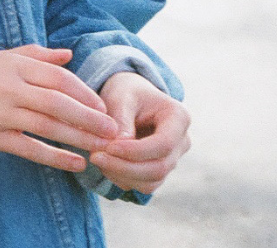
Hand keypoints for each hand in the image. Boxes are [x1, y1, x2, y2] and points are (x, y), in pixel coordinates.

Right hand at [0, 44, 118, 173]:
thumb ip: (34, 54)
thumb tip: (67, 54)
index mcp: (14, 64)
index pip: (59, 77)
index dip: (84, 92)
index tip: (102, 106)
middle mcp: (10, 86)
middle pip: (59, 102)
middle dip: (90, 117)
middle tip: (113, 130)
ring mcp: (1, 112)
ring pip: (49, 125)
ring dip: (79, 137)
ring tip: (102, 147)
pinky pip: (29, 148)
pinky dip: (54, 157)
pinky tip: (73, 164)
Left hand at [88, 71, 190, 194]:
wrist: (129, 97)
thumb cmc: (126, 92)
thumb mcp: (122, 97)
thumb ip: (121, 120)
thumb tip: (116, 149)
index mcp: (179, 117)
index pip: (164, 144)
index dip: (136, 151)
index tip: (109, 147)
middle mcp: (181, 142)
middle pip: (159, 168)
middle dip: (125, 167)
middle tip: (95, 157)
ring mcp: (172, 159)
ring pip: (151, 182)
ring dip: (121, 175)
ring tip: (96, 158)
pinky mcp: (159, 171)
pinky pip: (143, 185)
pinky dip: (122, 178)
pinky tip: (104, 163)